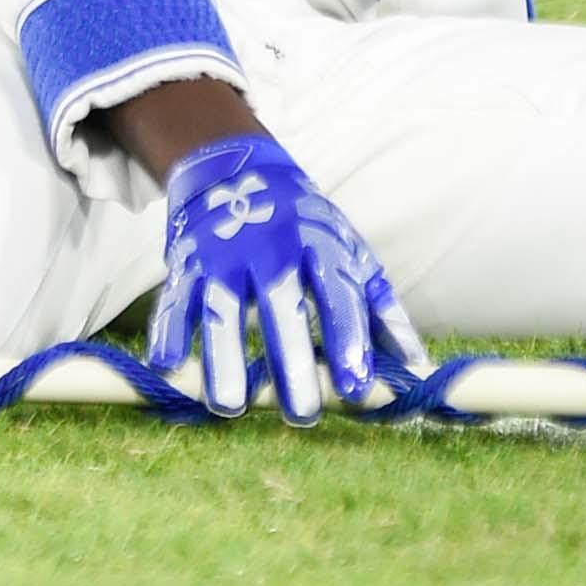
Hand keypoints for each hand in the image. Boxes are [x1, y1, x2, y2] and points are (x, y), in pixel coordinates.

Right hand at [146, 132, 423, 424]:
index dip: (349, 341)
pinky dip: (168, 332)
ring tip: (230, 406)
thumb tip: (417, 369)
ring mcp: (223, 252)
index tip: (357, 389)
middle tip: (302, 414)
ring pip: (221, 307)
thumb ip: (380, 310)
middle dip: (290, 361)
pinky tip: (172, 367)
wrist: (236, 171)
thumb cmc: (306, 228)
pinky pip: (174, 300)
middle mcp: (270, 246)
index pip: (338, 293)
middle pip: (280, 305)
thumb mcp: (349, 253)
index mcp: (319, 242)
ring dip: (222, 357)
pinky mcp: (186, 262)